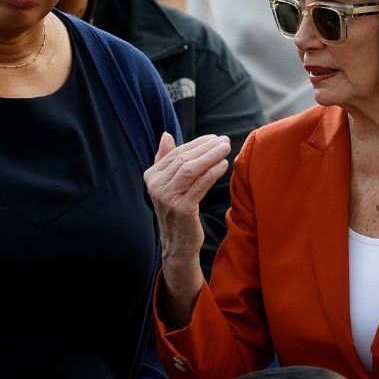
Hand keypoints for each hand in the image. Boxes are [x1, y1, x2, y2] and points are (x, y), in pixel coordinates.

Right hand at [145, 132, 230, 325]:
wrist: (177, 243)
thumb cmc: (176, 210)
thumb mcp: (167, 184)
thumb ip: (166, 159)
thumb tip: (165, 135)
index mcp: (151, 176)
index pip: (176, 153)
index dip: (196, 143)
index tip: (213, 138)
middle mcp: (155, 186)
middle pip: (184, 159)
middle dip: (206, 147)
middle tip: (224, 140)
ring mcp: (167, 198)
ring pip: (191, 169)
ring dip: (211, 156)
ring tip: (226, 148)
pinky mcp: (181, 209)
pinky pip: (199, 185)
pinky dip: (212, 173)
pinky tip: (223, 165)